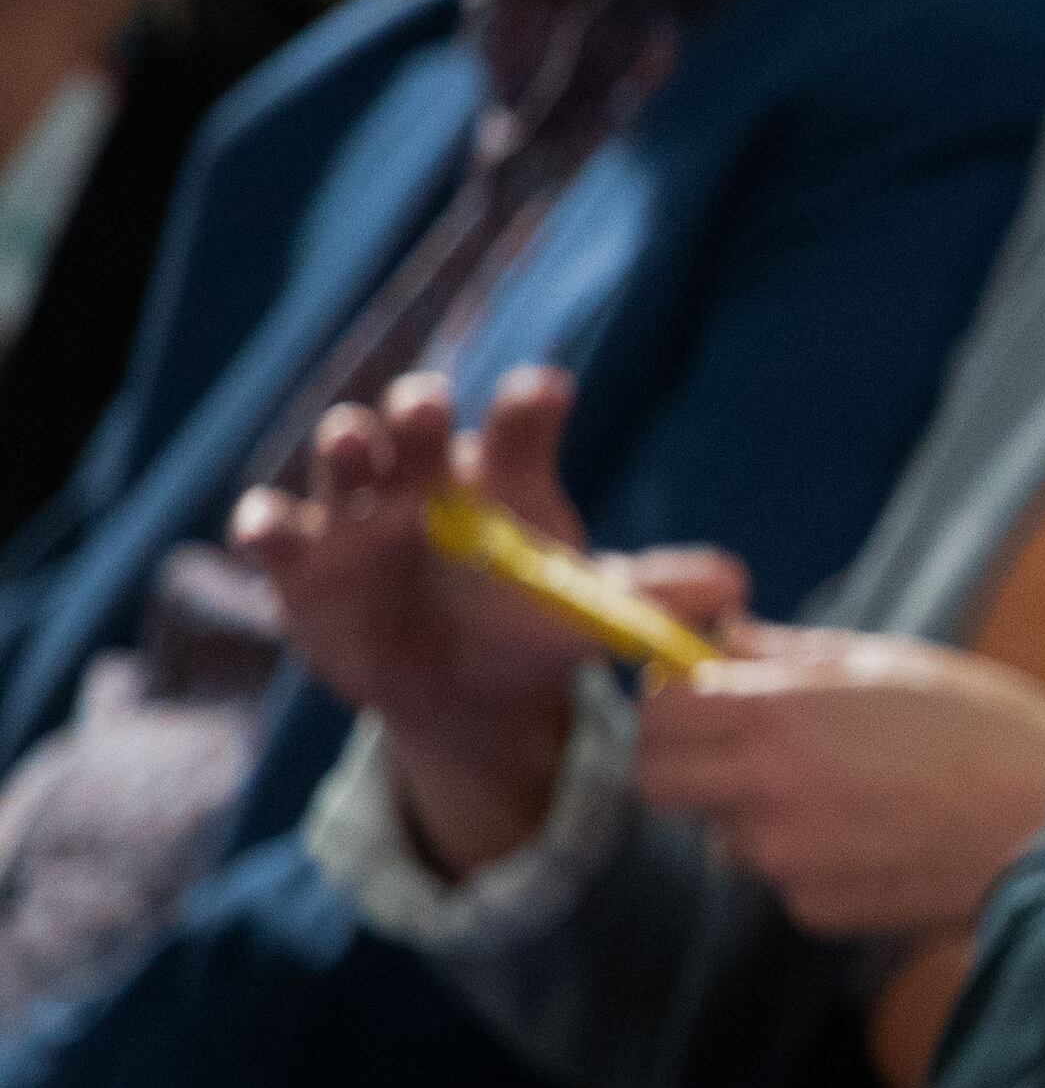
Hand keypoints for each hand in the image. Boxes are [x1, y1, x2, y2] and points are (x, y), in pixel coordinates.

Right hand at [229, 368, 743, 875]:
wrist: (463, 691)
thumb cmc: (531, 625)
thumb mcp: (588, 614)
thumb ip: (652, 595)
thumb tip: (735, 588)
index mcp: (507, 474)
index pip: (524, 418)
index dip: (532, 403)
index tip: (547, 395)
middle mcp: (430, 474)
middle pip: (420, 418)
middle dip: (421, 408)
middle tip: (429, 412)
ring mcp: (359, 511)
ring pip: (342, 454)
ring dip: (345, 443)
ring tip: (353, 448)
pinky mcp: (303, 560)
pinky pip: (272, 528)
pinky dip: (267, 523)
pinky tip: (273, 530)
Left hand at [637, 631, 1044, 936]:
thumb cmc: (994, 733)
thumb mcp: (898, 664)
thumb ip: (797, 654)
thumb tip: (730, 639)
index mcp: (782, 715)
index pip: (657, 713)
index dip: (673, 702)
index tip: (706, 697)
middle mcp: (765, 791)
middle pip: (660, 783)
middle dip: (689, 764)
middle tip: (747, 749)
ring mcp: (786, 859)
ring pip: (723, 833)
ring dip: (756, 814)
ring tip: (844, 793)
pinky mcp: (815, 909)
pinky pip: (781, 878)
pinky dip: (810, 859)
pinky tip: (877, 836)